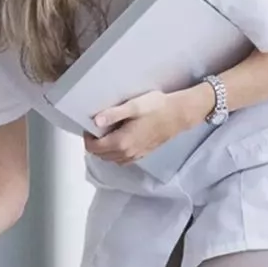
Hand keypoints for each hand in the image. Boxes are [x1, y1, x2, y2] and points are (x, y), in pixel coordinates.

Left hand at [85, 90, 200, 164]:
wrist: (179, 114)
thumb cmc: (156, 107)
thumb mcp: (133, 106)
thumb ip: (113, 114)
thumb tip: (95, 121)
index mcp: (121, 142)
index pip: (93, 147)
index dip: (88, 137)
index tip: (90, 125)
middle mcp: (127, 153)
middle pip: (100, 155)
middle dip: (94, 143)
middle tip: (98, 127)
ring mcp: (135, 155)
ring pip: (111, 158)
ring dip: (105, 149)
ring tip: (107, 132)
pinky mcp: (143, 154)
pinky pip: (123, 159)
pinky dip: (116, 153)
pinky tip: (120, 139)